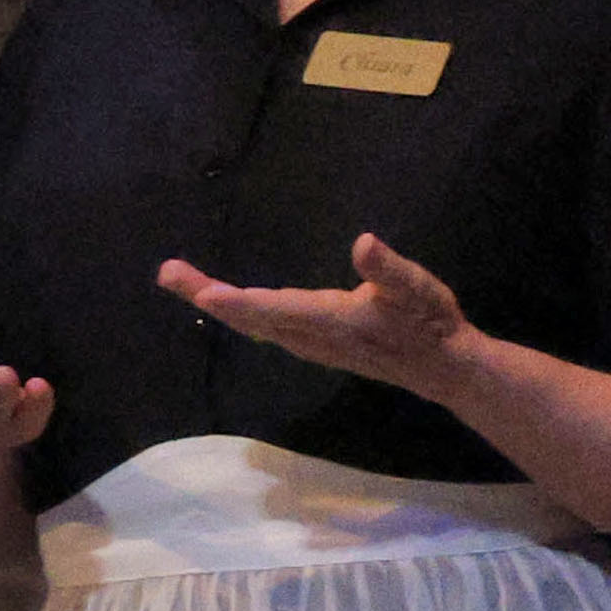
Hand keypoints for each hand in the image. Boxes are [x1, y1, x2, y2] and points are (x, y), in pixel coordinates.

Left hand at [156, 231, 477, 394]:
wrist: (443, 367)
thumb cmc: (431, 323)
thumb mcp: (419, 290)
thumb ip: (389, 270)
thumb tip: (363, 243)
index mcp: (333, 320)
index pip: (279, 310)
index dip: (241, 302)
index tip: (205, 292)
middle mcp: (312, 336)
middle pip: (251, 318)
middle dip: (208, 296)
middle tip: (168, 272)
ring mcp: (309, 344)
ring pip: (253, 324)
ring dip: (216, 302)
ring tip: (180, 278)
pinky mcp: (312, 344)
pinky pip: (264, 327)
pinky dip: (238, 311)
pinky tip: (220, 300)